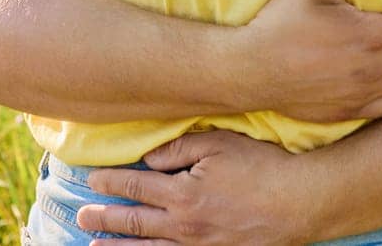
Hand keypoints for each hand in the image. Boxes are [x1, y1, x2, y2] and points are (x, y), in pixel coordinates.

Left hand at [78, 130, 311, 244]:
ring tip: (94, 244)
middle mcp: (185, 226)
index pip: (137, 187)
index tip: (92, 180)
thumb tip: (150, 159)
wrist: (300, 203)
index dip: (111, 183)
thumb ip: (180, 150)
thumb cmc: (262, 167)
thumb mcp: (220, 144)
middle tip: (81, 215)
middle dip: (105, 217)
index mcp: (183, 194)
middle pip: (136, 221)